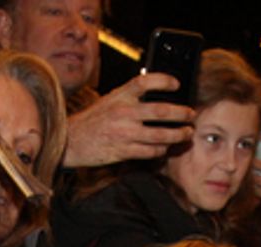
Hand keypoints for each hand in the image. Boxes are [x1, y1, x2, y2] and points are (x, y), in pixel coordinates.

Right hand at [63, 73, 194, 167]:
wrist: (70, 141)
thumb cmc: (93, 120)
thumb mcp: (109, 101)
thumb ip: (129, 98)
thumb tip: (157, 96)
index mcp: (119, 96)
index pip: (144, 81)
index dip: (163, 81)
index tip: (176, 85)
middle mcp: (123, 113)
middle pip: (160, 111)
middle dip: (181, 114)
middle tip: (191, 115)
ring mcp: (124, 133)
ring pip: (160, 135)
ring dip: (177, 135)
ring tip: (186, 134)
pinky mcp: (123, 151)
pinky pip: (150, 152)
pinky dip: (161, 150)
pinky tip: (165, 148)